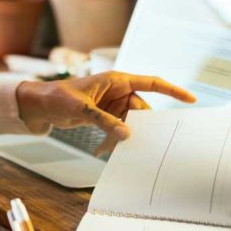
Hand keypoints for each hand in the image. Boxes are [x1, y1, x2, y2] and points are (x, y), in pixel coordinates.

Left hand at [17, 71, 195, 153]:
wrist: (40, 105)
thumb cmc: (57, 97)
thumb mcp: (80, 108)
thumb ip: (103, 120)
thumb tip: (126, 134)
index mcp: (116, 80)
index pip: (151, 83)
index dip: (172, 91)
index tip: (190, 99)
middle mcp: (117, 91)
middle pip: (141, 109)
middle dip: (141, 125)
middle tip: (145, 142)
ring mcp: (112, 104)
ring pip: (130, 122)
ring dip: (123, 136)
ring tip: (112, 149)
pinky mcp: (105, 116)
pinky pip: (118, 129)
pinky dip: (112, 140)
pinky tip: (102, 150)